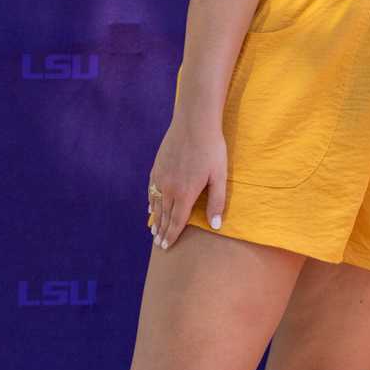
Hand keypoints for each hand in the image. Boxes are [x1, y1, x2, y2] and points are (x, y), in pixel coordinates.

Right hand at [147, 119, 228, 249]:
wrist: (194, 122)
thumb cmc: (211, 148)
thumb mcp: (220, 176)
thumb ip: (217, 201)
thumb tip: (215, 225)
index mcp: (185, 194)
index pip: (176, 222)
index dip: (171, 235)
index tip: (166, 246)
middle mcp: (169, 189)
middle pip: (164, 215)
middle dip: (162, 231)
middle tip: (159, 244)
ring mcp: (161, 177)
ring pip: (155, 204)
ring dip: (155, 218)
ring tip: (154, 230)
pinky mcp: (157, 166)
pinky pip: (151, 189)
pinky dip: (150, 201)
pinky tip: (150, 206)